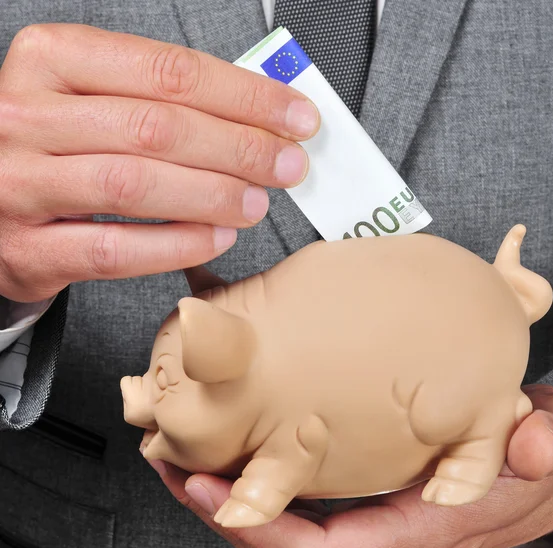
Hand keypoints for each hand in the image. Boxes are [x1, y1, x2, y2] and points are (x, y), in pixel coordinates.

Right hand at [0, 24, 318, 301]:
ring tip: (256, 202)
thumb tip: (254, 117)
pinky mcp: (29, 247)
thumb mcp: (94, 100)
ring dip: (212, 196)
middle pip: (157, 128)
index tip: (294, 117)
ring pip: (134, 185)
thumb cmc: (55, 144)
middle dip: (239, 148)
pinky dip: (175, 245)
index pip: (168, 71)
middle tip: (286, 165)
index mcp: (52, 60)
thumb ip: (161, 101)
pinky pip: (114, 249)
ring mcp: (20, 183)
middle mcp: (27, 115)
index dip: (244, 97)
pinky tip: (216, 237)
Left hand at [146, 384, 552, 547]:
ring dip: (226, 500)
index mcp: (413, 534)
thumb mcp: (546, 449)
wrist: (540, 483)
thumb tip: (531, 443)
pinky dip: (255, 489)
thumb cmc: (533, 468)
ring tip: (180, 458)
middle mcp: (379, 546)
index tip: (207, 490)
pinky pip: (294, 514)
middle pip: (279, 546)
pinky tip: (232, 457)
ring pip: (278, 532)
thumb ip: (537, 447)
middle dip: (218, 510)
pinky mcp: (361, 512)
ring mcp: (366, 532)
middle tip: (170, 462)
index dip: (258, 528)